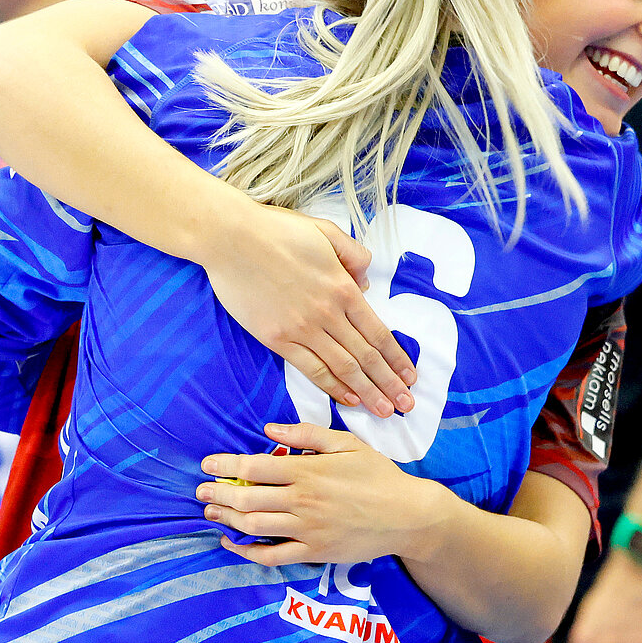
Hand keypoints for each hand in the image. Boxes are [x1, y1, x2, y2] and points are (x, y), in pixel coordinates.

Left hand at [197, 422, 447, 565]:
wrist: (407, 515)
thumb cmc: (378, 475)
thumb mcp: (347, 443)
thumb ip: (307, 434)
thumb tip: (269, 428)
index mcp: (309, 470)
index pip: (255, 467)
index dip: (226, 465)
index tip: (209, 464)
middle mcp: (303, 500)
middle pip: (247, 498)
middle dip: (218, 494)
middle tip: (201, 491)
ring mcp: (307, 528)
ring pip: (254, 526)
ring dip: (226, 519)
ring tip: (211, 513)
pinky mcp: (314, 551)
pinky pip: (272, 555)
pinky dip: (247, 552)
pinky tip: (232, 543)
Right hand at [201, 205, 415, 420]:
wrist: (231, 237)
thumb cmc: (277, 230)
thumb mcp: (327, 232)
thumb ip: (355, 256)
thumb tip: (364, 284)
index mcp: (343, 288)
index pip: (379, 333)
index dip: (397, 359)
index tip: (410, 377)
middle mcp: (328, 313)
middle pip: (366, 356)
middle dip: (389, 384)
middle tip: (406, 406)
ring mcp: (302, 329)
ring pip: (343, 368)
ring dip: (367, 392)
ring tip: (384, 411)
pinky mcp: (277, 339)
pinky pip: (311, 369)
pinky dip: (332, 387)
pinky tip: (348, 400)